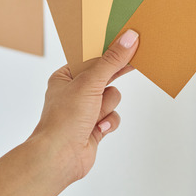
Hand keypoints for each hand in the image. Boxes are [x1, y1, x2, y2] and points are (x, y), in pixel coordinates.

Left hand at [30, 29, 139, 182]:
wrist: (59, 157)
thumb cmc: (64, 119)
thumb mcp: (90, 83)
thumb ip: (112, 61)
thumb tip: (129, 39)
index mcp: (64, 77)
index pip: (91, 58)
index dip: (109, 51)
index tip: (128, 41)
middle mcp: (73, 92)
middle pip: (104, 78)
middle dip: (111, 79)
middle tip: (136, 60)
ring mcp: (84, 111)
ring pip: (111, 98)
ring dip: (107, 107)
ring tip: (94, 116)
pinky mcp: (94, 127)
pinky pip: (112, 117)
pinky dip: (108, 123)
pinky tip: (96, 130)